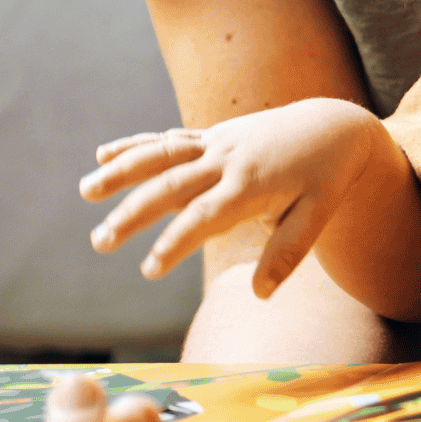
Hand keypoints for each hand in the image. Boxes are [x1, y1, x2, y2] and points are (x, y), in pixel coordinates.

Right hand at [81, 98, 389, 295]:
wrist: (334, 126)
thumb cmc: (326, 177)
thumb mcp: (318, 215)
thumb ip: (287, 253)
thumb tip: (261, 295)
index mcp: (252, 185)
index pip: (204, 217)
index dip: (175, 243)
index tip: (149, 269)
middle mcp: (228, 160)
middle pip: (171, 186)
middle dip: (133, 213)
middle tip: (100, 242)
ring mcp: (217, 143)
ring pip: (162, 154)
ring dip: (122, 170)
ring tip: (86, 191)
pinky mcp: (212, 136)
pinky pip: (170, 139)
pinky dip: (136, 145)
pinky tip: (102, 154)